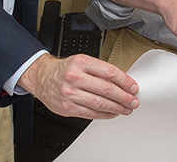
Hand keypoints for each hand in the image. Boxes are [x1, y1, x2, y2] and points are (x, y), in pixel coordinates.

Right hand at [18, 54, 138, 118]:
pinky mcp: (67, 108)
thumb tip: (121, 82)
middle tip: (133, 100)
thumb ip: (99, 71)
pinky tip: (112, 113)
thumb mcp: (81, 62)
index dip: (125, 81)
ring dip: (117, 107)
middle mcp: (75, 77)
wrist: (42, 78)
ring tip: (126, 108)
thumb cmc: (65, 70)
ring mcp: (70, 93)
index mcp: (81, 62)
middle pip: (106, 89)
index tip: (133, 87)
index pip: (109, 72)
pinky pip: (91, 113)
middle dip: (124, 97)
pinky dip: (105, 114)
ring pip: (100, 103)